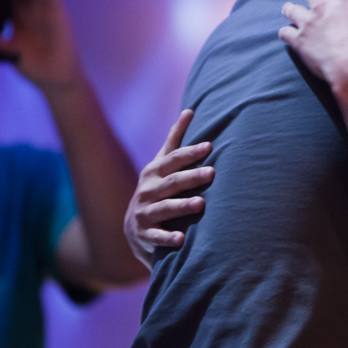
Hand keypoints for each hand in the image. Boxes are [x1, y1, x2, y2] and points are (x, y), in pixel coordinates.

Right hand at [124, 109, 214, 268]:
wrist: (135, 226)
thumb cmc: (156, 187)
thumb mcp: (162, 164)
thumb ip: (175, 139)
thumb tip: (189, 109)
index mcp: (154, 171)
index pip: (173, 159)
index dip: (190, 152)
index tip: (209, 145)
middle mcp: (147, 190)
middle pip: (173, 182)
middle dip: (192, 177)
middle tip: (212, 173)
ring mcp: (144, 212)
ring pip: (165, 208)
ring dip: (183, 205)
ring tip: (202, 204)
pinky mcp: (144, 233)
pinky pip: (157, 236)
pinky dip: (168, 237)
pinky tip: (182, 239)